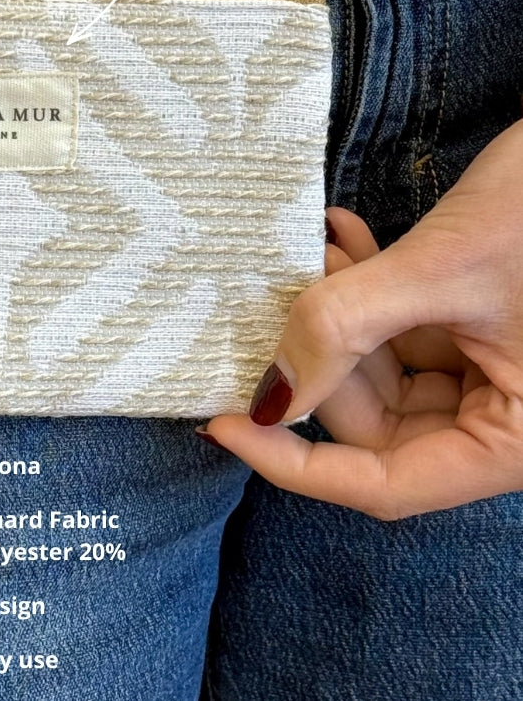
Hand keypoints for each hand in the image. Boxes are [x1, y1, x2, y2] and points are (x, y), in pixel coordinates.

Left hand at [203, 119, 522, 519]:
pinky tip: (342, 232)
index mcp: (518, 441)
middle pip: (373, 420)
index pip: (385, 483)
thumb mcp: (445, 271)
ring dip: (337, 310)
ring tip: (318, 246)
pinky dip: (366, 286)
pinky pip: (399, 326)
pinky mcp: (476, 329)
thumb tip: (269, 392)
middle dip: (319, 355)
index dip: (294, 461)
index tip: (222, 423)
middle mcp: (503, 419)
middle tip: (282, 291)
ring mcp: (489, 374)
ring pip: (377, 368)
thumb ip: (348, 327)